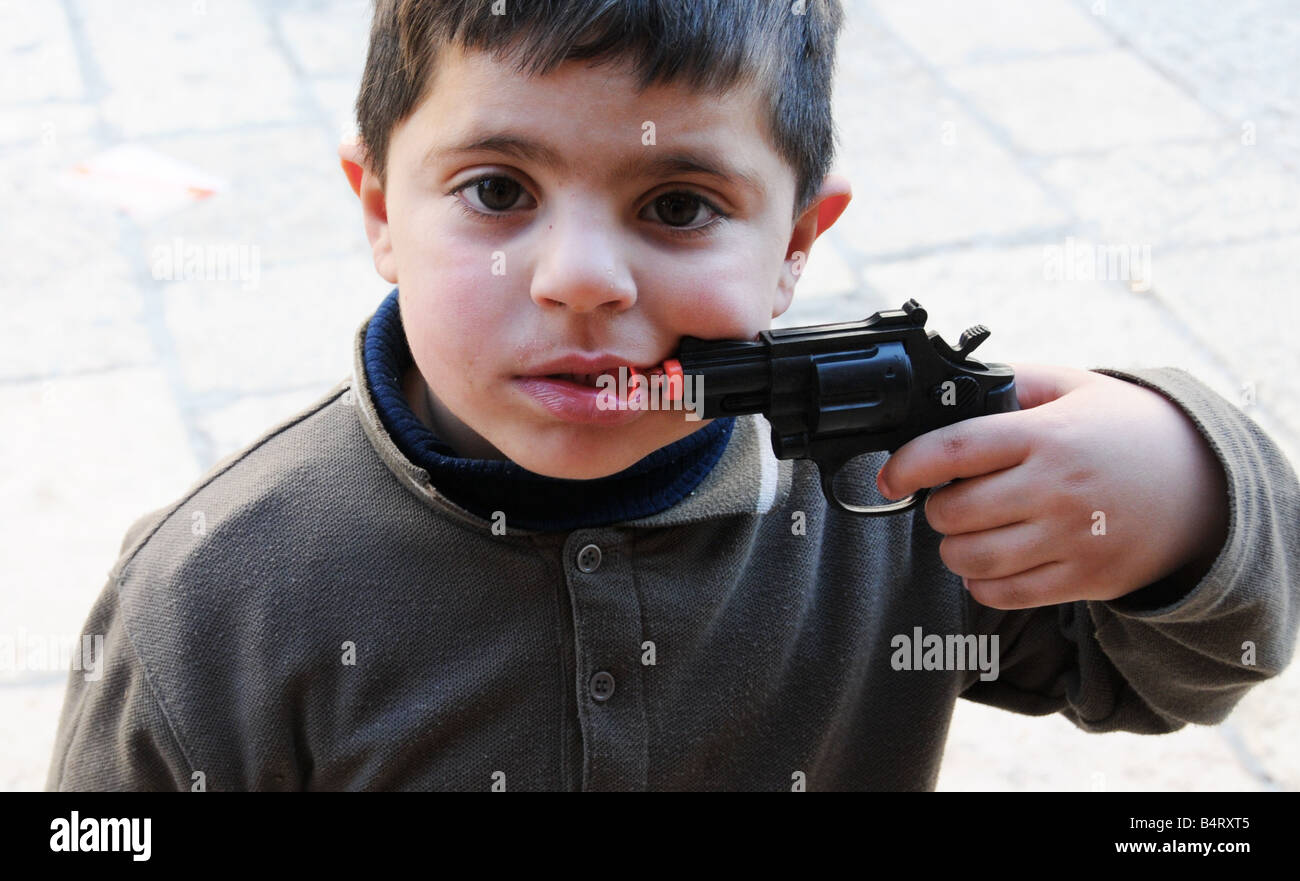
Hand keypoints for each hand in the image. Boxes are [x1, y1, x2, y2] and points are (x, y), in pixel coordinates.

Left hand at [876, 362, 1229, 609]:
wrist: (1205, 484)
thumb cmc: (1129, 431)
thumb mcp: (1075, 386)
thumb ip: (1013, 381)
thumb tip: (952, 384)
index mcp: (1045, 436)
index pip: (954, 450)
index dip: (908, 466)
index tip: (891, 476)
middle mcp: (1054, 489)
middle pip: (954, 513)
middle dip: (936, 507)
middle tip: (949, 498)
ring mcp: (1070, 538)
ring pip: (972, 559)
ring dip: (953, 548)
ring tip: (966, 531)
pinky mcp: (1083, 578)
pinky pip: (1006, 595)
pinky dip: (982, 584)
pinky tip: (988, 563)